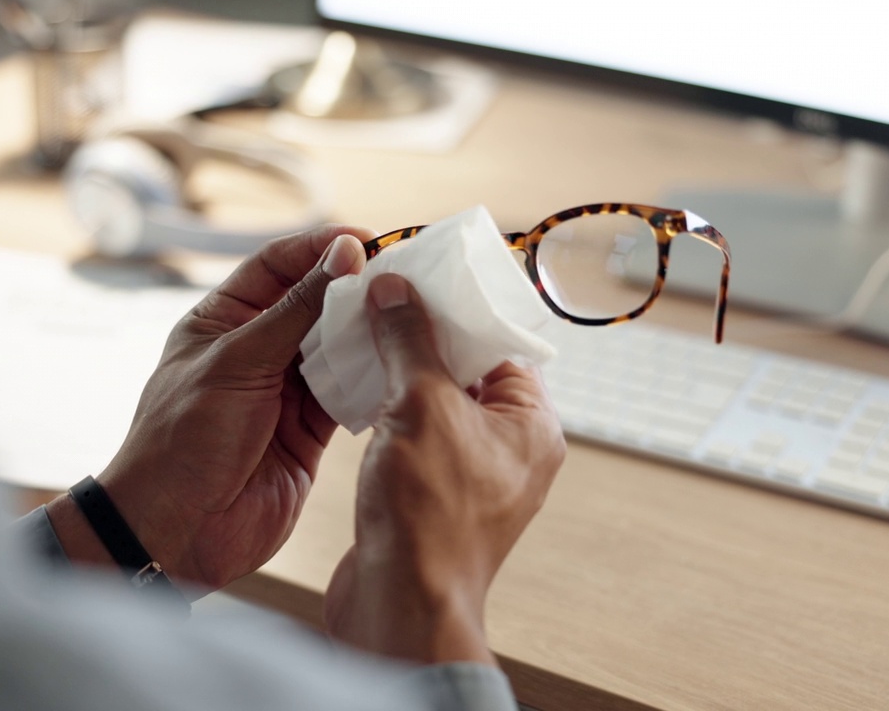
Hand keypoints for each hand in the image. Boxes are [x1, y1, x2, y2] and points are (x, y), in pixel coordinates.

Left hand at [50, 225, 372, 595]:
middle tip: (403, 277)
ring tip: (409, 317)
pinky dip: (372, 380)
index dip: (320, 248)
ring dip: (368, 334)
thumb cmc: (183, 439)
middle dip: (355, 289)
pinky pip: (348, 394)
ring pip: (337, 348)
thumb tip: (341, 254)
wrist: (176, 530)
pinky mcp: (310, 432)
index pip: (277, 265)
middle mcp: (256, 351)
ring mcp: (284, 392)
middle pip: (315, 303)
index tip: (366, 240)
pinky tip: (399, 365)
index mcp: (222, 320)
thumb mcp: (238, 362)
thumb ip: (294, 311)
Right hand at [324, 274, 565, 665]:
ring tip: (362, 342)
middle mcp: (511, 451)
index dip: (458, 311)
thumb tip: (395, 290)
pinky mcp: (435, 498)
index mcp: (532, 425)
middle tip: (382, 306)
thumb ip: (409, 340)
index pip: (501, 345)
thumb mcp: (420, 405)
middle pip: (467, 372)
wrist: (399, 604)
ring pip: (437, 406)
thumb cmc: (429, 514)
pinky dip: (389, 414)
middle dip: (422, 340)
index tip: (417, 283)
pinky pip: (416, 438)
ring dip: (400, 375)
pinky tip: (356, 393)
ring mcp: (473, 477)